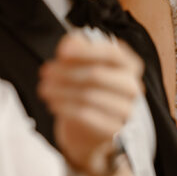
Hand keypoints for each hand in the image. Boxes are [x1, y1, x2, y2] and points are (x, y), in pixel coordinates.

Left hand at [38, 32, 142, 174]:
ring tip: (43, 89)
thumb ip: (76, 46)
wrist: (91, 126)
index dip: (85, 51)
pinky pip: (85, 116)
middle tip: (44, 72)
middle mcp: (132, 87)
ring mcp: (126, 109)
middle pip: (97, 75)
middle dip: (66, 72)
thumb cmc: (88, 86)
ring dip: (60, 91)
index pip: (111, 53)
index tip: (61, 52)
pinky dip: (65, 108)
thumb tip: (68, 45)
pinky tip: (52, 104)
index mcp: (130, 65)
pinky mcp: (114, 129)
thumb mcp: (82, 61)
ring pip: (88, 96)